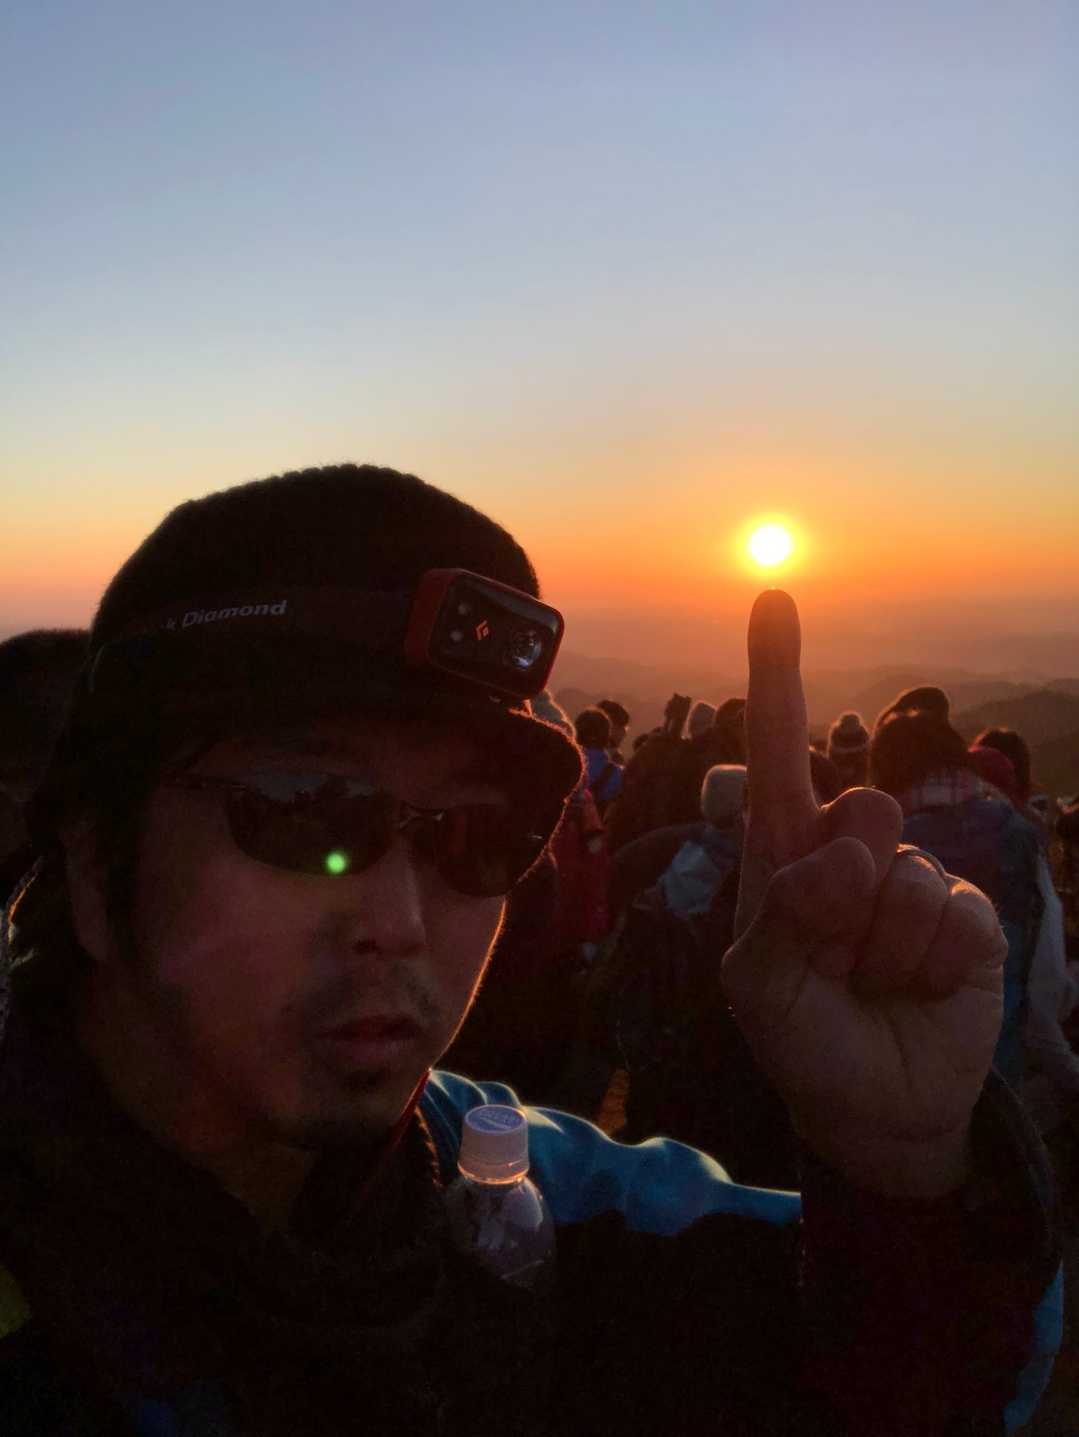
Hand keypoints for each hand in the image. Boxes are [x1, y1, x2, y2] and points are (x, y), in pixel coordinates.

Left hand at [722, 591, 1006, 1198]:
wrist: (878, 1108)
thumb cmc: (804, 1039)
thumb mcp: (763, 987)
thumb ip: (787, 918)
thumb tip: (843, 854)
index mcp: (783, 853)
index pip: (779, 754)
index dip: (777, 675)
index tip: (773, 596)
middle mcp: (847, 849)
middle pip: (859, 812)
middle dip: (842, 896)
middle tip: (835, 956)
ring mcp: (910, 877)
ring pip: (906, 876)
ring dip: (883, 949)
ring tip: (869, 982)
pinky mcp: (964, 915)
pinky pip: (953, 916)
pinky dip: (929, 967)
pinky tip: (919, 989)